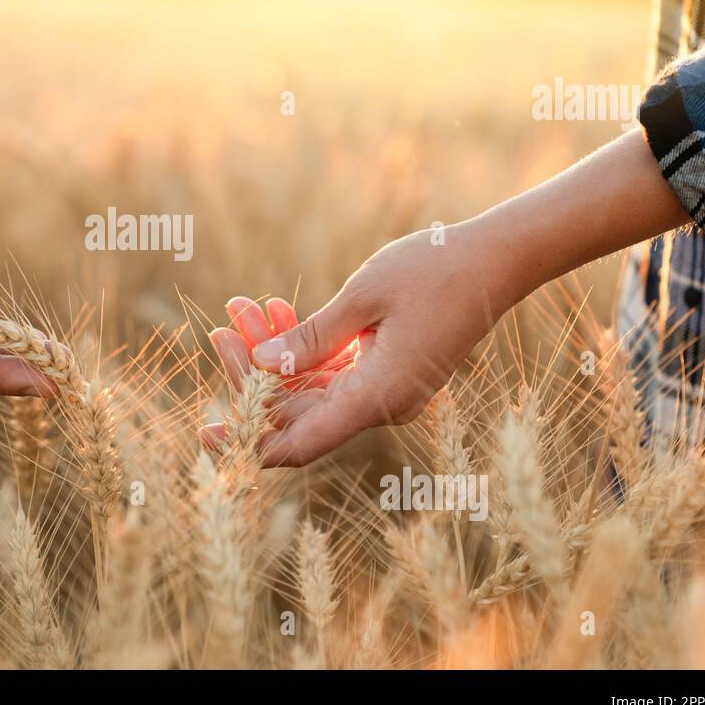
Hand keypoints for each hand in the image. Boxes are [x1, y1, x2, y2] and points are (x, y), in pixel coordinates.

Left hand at [204, 222, 513, 466]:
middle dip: (252, 372)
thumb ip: (309, 338)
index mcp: (377, 396)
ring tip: (242, 306)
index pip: (299, 445)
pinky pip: (334, 372)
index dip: (248, 444)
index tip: (207, 431)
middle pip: (297, 411)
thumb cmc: (435, 270)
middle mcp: (381, 405)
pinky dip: (304, 347)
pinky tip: (276, 311)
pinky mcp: (389, 371)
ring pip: (311, 388)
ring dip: (274, 353)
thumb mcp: (362, 298)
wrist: (497, 259)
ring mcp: (386, 390)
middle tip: (222, 326)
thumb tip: (258, 367)